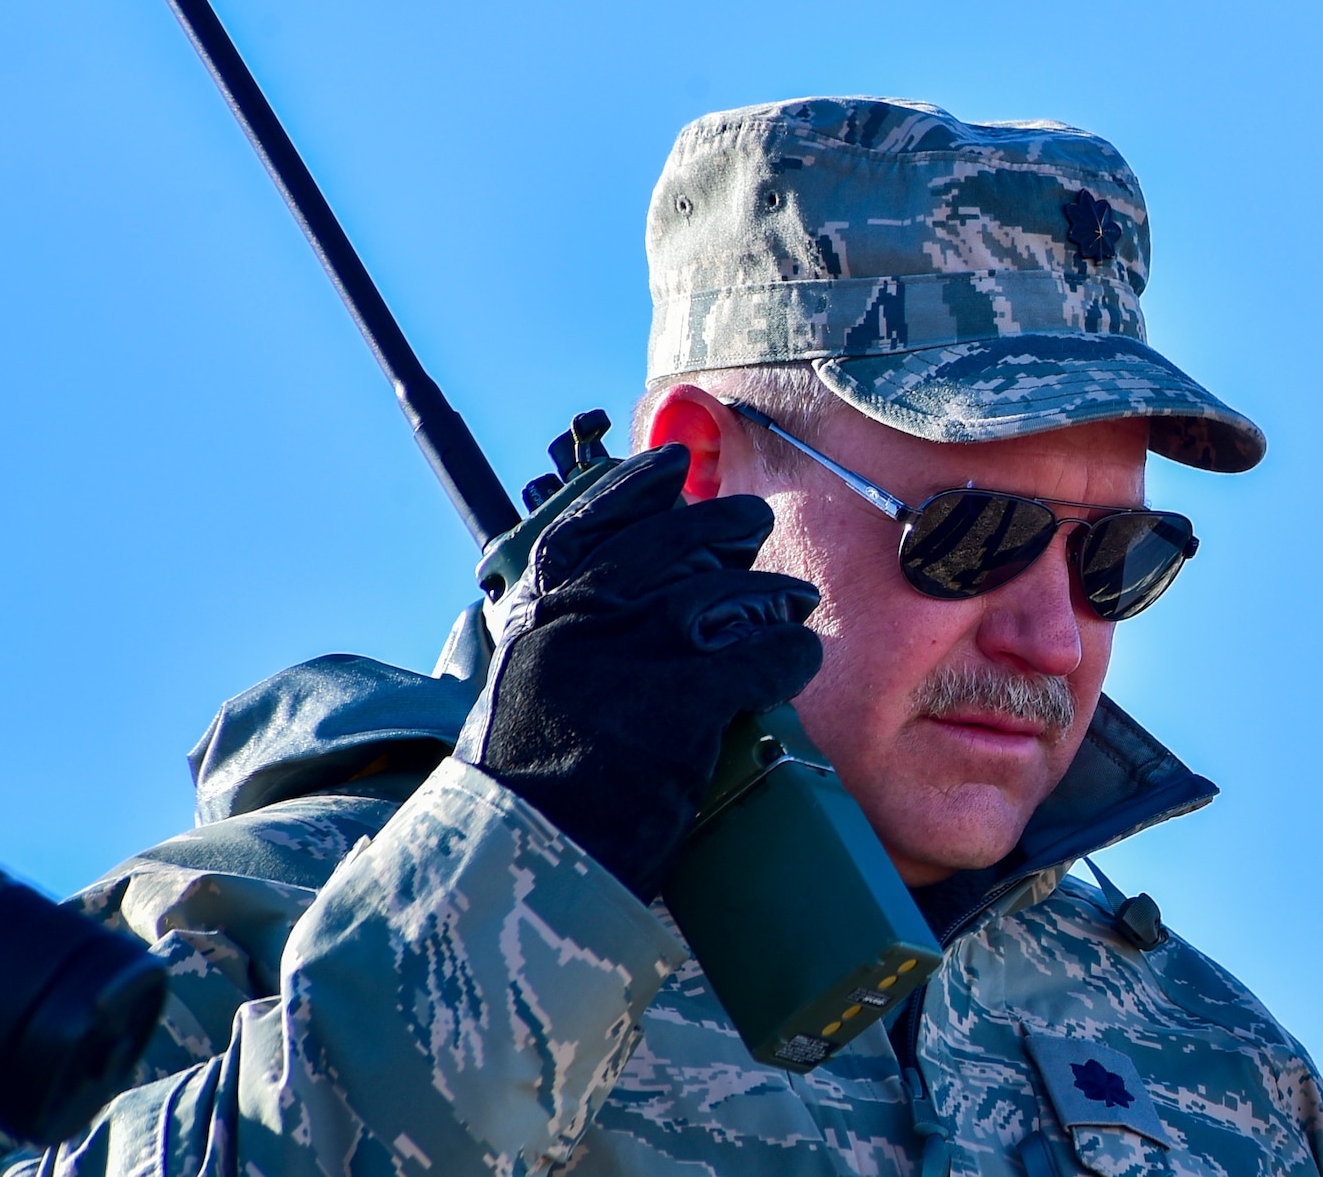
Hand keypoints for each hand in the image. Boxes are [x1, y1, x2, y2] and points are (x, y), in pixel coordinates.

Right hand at [459, 444, 821, 901]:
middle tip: (753, 523)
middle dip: (720, 526)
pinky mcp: (680, 704)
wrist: (520, 856)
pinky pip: (758, 658)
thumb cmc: (528, 784)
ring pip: (722, 595)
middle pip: (669, 544)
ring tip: (795, 602)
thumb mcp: (525, 685)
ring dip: (769, 593)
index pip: (592, 522)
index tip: (672, 465)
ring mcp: (633, 656)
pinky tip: (801, 656)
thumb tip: (626, 603)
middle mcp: (584, 618)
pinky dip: (788, 654)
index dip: (637, 486)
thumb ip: (566, 637)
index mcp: (539, 612)